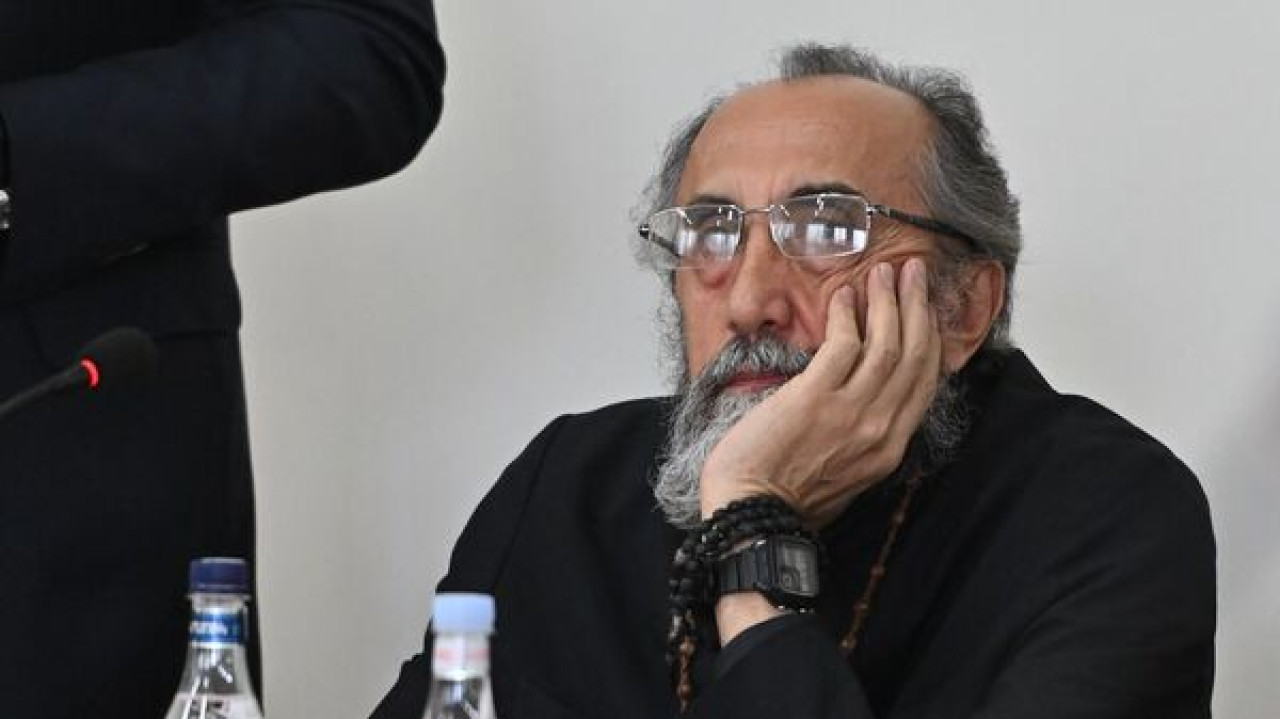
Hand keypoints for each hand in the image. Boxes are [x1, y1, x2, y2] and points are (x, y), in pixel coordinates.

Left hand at [699, 258, 941, 527]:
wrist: (752, 515)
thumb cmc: (786, 497)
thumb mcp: (845, 474)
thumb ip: (863, 438)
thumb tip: (864, 401)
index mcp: (889, 448)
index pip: (925, 382)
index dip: (929, 338)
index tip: (926, 309)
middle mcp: (880, 428)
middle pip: (914, 355)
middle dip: (917, 307)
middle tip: (914, 272)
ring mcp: (850, 412)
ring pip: (886, 344)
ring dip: (887, 300)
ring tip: (884, 271)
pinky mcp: (815, 398)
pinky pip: (843, 344)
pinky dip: (846, 314)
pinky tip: (842, 295)